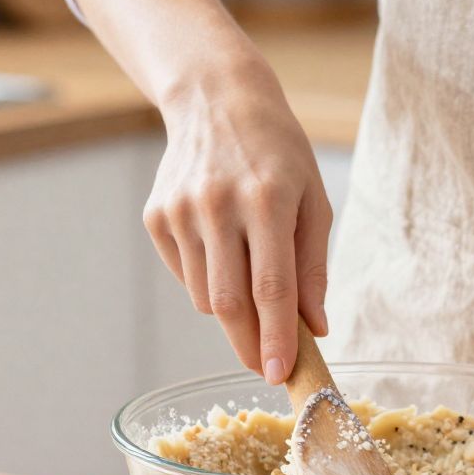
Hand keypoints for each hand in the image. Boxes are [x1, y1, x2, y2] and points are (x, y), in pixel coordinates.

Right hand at [145, 44, 331, 383]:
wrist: (215, 100)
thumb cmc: (278, 153)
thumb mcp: (314, 200)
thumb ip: (313, 267)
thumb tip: (316, 327)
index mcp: (268, 199)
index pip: (271, 286)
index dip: (277, 337)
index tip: (280, 375)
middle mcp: (218, 205)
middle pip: (230, 303)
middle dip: (250, 345)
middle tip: (266, 366)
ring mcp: (181, 211)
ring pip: (206, 297)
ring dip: (233, 311)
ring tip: (251, 279)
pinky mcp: (157, 217)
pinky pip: (187, 275)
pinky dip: (209, 281)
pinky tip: (223, 250)